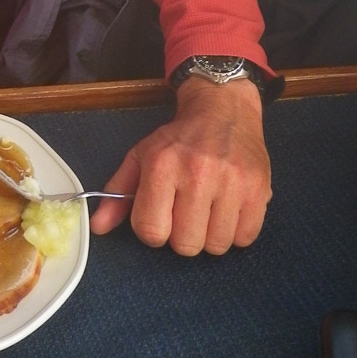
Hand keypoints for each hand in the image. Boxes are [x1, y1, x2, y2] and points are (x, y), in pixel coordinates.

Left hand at [89, 76, 270, 254]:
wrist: (223, 110)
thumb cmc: (178, 139)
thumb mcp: (141, 157)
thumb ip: (118, 193)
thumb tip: (97, 226)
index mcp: (162, 166)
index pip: (151, 230)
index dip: (153, 229)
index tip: (160, 213)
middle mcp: (197, 174)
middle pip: (185, 245)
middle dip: (182, 235)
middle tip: (186, 212)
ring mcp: (232, 183)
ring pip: (216, 247)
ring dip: (210, 235)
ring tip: (208, 209)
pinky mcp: (259, 191)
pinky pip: (244, 239)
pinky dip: (235, 232)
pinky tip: (228, 208)